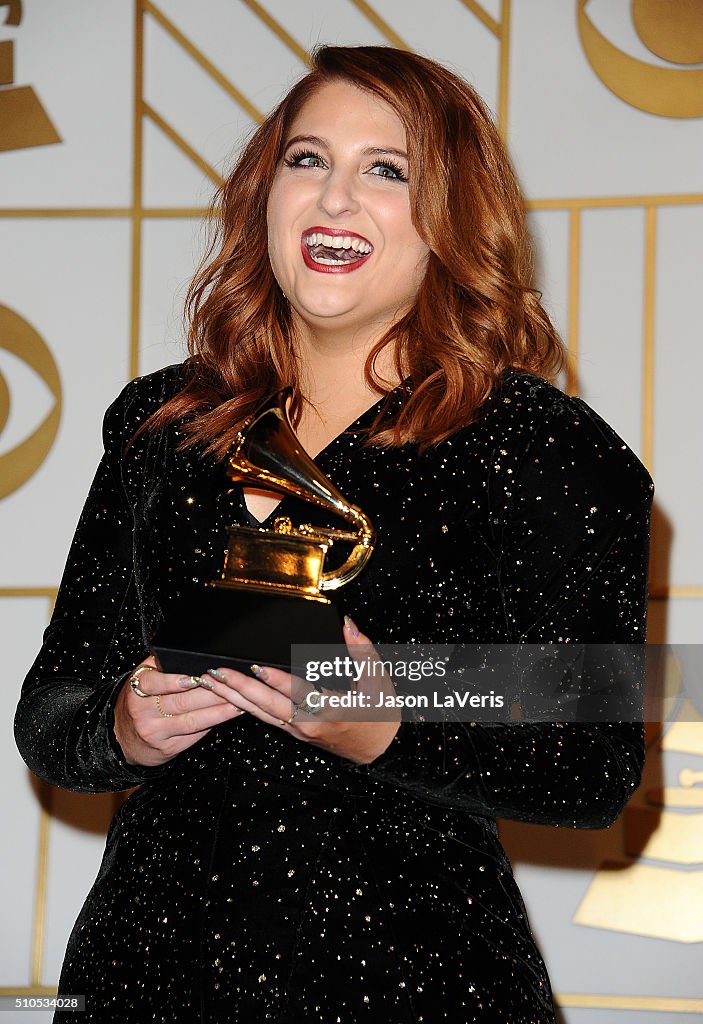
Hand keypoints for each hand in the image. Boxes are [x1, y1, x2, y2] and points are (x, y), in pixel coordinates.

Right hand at [112, 656, 244, 766]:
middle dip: (210, 693)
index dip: (175, 681)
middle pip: (181, 702)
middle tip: (232, 685)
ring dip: (218, 711)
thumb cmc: (140, 701)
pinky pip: (194, 735)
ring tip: (239, 701)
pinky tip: (228, 715)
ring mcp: (155, 732)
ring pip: (192, 720)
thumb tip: (194, 656)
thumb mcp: (143, 680)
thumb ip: (161, 666)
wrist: (123, 738)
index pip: (154, 683)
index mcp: (136, 689)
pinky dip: (213, 724)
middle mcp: (143, 712)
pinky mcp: (167, 748)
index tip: (196, 677)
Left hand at [199, 617, 400, 764]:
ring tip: (210, 681)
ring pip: (260, 714)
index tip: (257, 668)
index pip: (299, 693)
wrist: (380, 749)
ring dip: (233, 697)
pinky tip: (228, 694)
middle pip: (268, 706)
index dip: (277, 681)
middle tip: (216, 672)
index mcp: (330, 709)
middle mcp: (309, 723)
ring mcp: (298, 730)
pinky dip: (244, 705)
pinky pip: (265, 718)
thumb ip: (362, 649)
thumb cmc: (380, 712)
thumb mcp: (378, 679)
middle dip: (240, 689)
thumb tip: (347, 624)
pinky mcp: (294, 732)